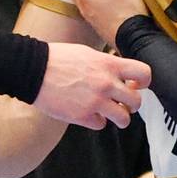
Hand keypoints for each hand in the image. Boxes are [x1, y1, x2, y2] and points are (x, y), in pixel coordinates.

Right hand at [34, 42, 148, 130]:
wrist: (33, 70)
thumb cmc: (57, 59)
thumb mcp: (88, 53)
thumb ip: (106, 64)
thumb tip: (119, 73)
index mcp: (109, 65)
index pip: (143, 73)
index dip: (144, 82)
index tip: (136, 85)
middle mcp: (106, 84)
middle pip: (136, 101)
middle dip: (131, 104)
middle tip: (123, 103)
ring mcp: (95, 102)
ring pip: (123, 119)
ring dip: (119, 117)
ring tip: (110, 113)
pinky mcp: (82, 116)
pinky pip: (100, 124)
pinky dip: (96, 121)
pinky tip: (87, 113)